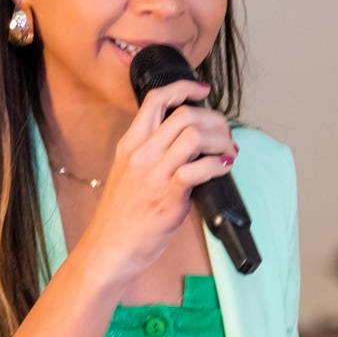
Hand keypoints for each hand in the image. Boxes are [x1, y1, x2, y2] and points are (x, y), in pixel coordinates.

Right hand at [79, 79, 236, 279]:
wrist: (109, 248)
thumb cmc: (121, 215)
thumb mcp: (127, 173)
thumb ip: (151, 153)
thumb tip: (187, 141)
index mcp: (130, 144)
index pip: (156, 99)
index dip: (184, 87)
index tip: (203, 90)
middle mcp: (141, 154)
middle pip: (184, 114)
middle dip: (214, 120)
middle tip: (225, 134)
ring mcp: (154, 175)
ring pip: (194, 137)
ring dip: (220, 140)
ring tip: (228, 152)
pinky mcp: (167, 197)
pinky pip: (198, 169)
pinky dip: (218, 164)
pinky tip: (224, 167)